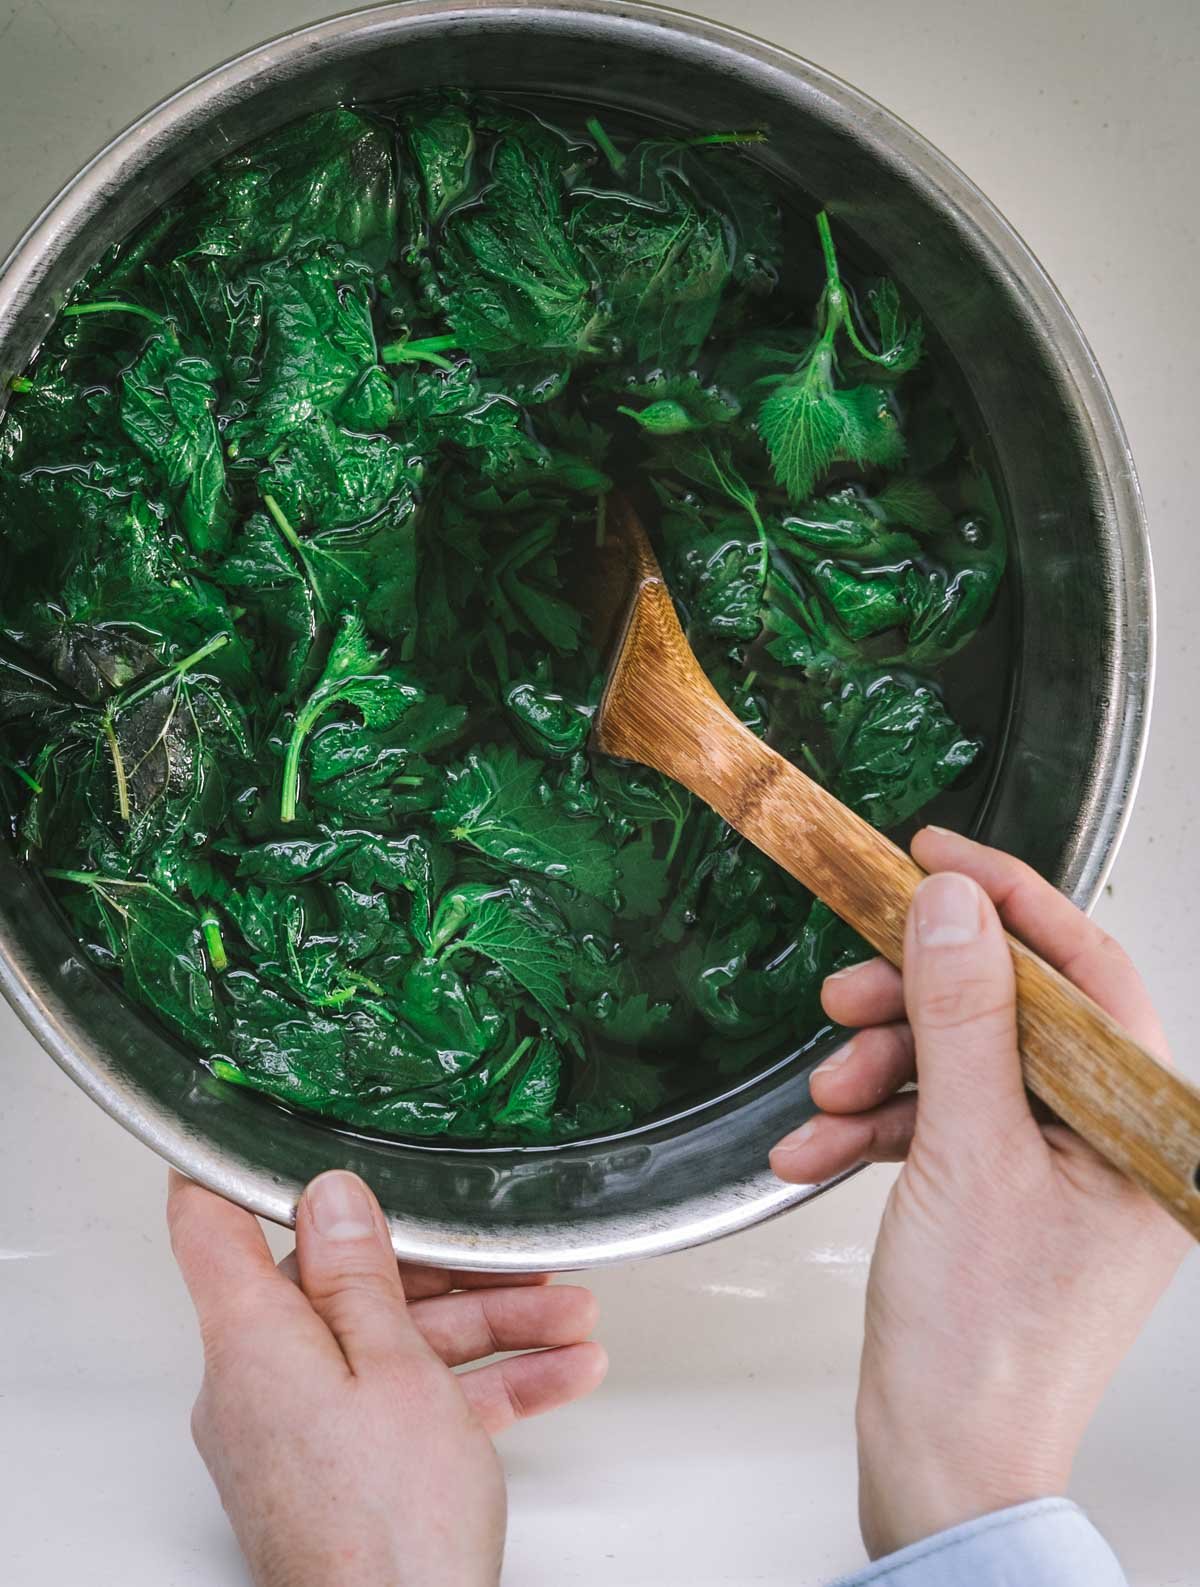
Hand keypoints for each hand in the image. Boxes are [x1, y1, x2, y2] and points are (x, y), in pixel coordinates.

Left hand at [168, 1169, 606, 1586]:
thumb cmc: (389, 1532)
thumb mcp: (392, 1368)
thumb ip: (360, 1273)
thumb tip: (330, 1196)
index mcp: (253, 1341)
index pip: (210, 1227)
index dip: (232, 1168)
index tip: (263, 1122)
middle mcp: (263, 1383)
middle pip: (346, 1286)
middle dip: (448, 1267)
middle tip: (518, 1256)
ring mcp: (303, 1431)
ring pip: (394, 1346)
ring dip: (490, 1326)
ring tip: (570, 1317)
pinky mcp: (343, 1471)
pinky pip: (410, 1404)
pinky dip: (480, 1384)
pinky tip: (557, 1372)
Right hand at [770, 828, 1189, 1558]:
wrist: (944, 1461)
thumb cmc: (985, 1340)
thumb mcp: (967, 1151)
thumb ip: (962, 1017)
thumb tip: (955, 908)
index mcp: (1143, 1122)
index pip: (1084, 968)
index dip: (1007, 899)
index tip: (933, 857)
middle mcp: (1110, 1137)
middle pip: (1007, 1011)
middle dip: (912, 1003)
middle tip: (846, 996)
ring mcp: (1053, 1166)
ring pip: (960, 1062)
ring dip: (878, 1071)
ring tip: (824, 1100)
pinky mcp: (998, 1190)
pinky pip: (936, 1120)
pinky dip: (873, 1124)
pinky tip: (816, 1148)